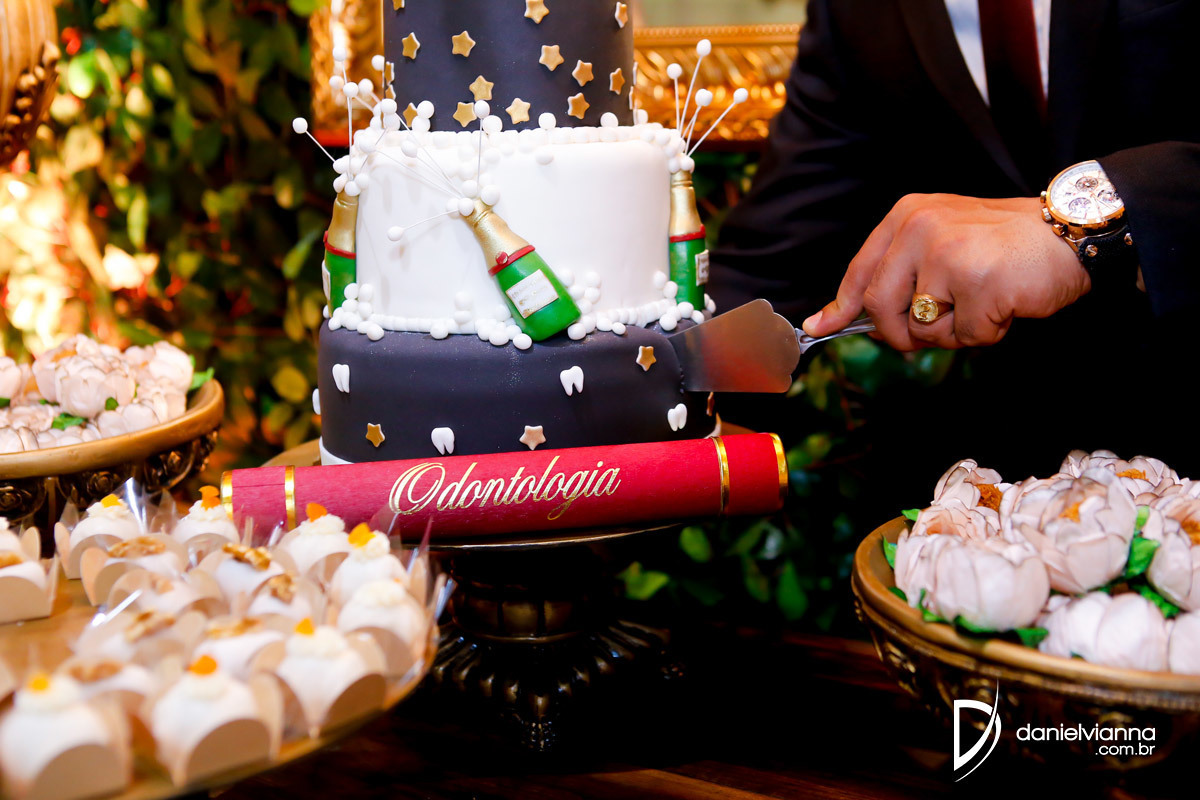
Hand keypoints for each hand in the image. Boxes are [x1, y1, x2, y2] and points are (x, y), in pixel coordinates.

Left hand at [801, 194, 1090, 349]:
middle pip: (877, 304)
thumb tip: (848, 319)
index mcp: (908, 216)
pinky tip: (1006, 303)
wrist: (1072, 231)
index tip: (820, 327)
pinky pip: (965, 336)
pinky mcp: (977, 283)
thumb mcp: (944, 241)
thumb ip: (900, 274)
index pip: (860, 270)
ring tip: (984, 299)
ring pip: (921, 326)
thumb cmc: (1007, 244)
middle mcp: (920, 229)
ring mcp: (947, 255)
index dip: (839, 305)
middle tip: (932, 331)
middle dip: (900, 332)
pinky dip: (987, 332)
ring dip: (952, 331)